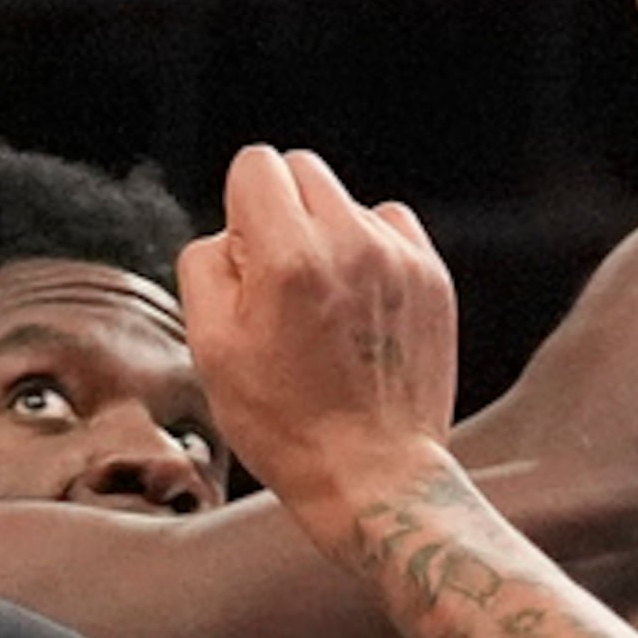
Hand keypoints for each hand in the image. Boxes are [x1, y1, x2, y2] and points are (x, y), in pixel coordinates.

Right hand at [176, 145, 458, 512]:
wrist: (372, 473)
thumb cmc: (283, 422)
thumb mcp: (209, 350)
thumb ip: (205, 268)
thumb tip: (230, 234)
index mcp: (288, 258)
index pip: (257, 164)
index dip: (239, 206)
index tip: (245, 257)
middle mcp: (350, 243)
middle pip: (303, 169)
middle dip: (280, 211)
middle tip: (277, 282)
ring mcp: (399, 259)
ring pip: (346, 202)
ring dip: (326, 234)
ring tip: (322, 304)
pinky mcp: (432, 278)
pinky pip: (390, 228)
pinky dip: (369, 252)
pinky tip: (357, 307)